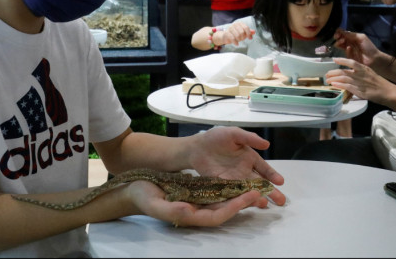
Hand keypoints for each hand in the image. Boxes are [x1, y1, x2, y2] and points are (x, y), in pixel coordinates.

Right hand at [126, 179, 266, 227]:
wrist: (134, 190)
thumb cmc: (144, 197)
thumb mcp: (156, 204)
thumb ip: (173, 210)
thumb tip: (190, 212)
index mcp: (190, 217)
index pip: (219, 216)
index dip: (236, 207)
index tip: (250, 197)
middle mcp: (197, 212)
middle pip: (226, 208)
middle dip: (244, 201)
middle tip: (260, 191)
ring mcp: (197, 203)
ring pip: (223, 200)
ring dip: (239, 194)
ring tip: (255, 186)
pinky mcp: (196, 194)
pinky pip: (216, 192)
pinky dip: (228, 187)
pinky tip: (237, 178)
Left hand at [187, 127, 285, 205]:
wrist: (196, 148)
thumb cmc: (216, 138)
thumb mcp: (233, 134)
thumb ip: (249, 138)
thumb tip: (267, 144)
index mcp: (249, 158)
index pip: (264, 168)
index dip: (272, 175)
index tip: (280, 182)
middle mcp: (244, 171)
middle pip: (260, 183)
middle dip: (271, 192)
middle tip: (281, 201)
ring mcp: (234, 180)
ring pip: (248, 191)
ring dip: (257, 198)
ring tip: (265, 205)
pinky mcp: (223, 187)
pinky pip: (233, 195)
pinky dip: (240, 200)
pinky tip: (245, 205)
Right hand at [217, 22, 254, 46]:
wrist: (225, 36)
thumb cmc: (235, 34)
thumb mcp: (243, 33)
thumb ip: (248, 32)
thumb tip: (254, 32)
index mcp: (240, 23)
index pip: (246, 27)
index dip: (249, 33)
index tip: (250, 38)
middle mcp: (235, 24)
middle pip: (242, 32)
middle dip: (243, 37)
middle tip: (242, 39)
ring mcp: (230, 28)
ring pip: (237, 35)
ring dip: (239, 40)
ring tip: (238, 40)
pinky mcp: (227, 33)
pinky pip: (232, 38)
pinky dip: (235, 42)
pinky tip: (237, 44)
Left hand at [326, 57, 395, 105]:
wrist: (388, 92)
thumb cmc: (379, 83)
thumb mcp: (370, 73)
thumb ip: (360, 72)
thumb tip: (350, 73)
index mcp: (363, 68)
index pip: (351, 62)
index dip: (341, 60)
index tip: (334, 59)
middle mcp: (360, 74)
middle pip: (343, 71)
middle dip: (333, 72)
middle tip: (327, 74)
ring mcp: (359, 82)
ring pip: (343, 79)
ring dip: (334, 79)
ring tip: (328, 80)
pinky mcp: (359, 91)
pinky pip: (347, 86)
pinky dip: (339, 85)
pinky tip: (334, 85)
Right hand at [332, 30, 381, 65]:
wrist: (374, 59)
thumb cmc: (369, 47)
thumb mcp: (361, 37)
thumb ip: (351, 34)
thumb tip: (341, 31)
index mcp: (353, 37)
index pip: (343, 33)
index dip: (339, 32)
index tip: (337, 32)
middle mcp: (350, 42)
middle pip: (340, 38)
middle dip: (337, 37)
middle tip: (337, 36)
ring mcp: (348, 49)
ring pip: (340, 45)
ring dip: (339, 42)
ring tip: (342, 41)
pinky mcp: (348, 56)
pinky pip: (344, 52)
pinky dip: (345, 49)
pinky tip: (349, 48)